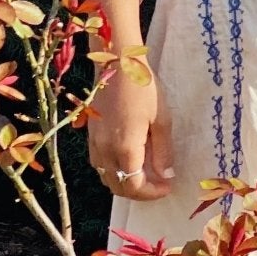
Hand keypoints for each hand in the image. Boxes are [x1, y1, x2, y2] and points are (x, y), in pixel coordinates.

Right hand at [86, 65, 175, 200]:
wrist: (117, 62)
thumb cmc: (143, 87)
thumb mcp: (161, 119)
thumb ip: (162, 151)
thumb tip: (165, 175)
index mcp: (124, 148)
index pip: (134, 187)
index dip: (151, 193)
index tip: (167, 186)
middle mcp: (104, 150)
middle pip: (118, 187)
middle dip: (138, 192)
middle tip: (157, 184)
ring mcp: (94, 143)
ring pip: (106, 177)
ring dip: (124, 182)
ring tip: (145, 172)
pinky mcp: (90, 134)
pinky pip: (99, 164)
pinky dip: (114, 170)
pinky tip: (128, 157)